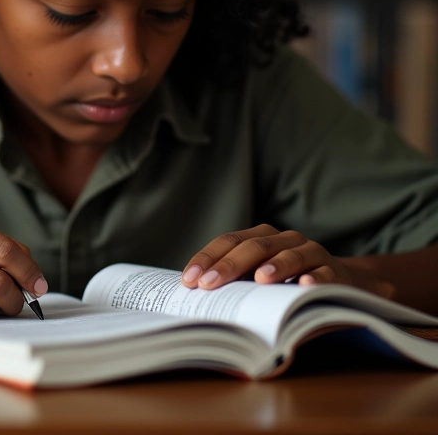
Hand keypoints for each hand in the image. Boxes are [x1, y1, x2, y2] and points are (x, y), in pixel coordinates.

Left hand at [180, 224, 354, 289]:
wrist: (340, 281)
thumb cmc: (287, 280)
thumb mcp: (259, 276)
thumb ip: (236, 279)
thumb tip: (196, 294)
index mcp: (262, 236)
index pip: (229, 241)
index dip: (207, 258)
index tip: (189, 279)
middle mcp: (285, 239)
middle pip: (255, 246)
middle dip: (230, 265)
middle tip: (210, 283)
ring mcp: (312, 252)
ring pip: (292, 255)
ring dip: (275, 266)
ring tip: (260, 280)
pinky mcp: (335, 272)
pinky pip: (325, 273)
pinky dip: (316, 279)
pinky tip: (305, 286)